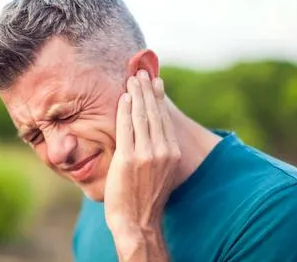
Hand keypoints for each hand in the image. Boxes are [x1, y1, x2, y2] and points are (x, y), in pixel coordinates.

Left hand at [104, 70, 180, 247]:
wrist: (138, 222)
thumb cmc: (146, 199)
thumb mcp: (161, 173)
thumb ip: (159, 153)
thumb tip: (154, 136)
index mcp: (172, 153)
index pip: (164, 119)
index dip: (158, 98)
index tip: (155, 82)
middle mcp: (163, 151)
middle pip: (154, 113)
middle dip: (147, 90)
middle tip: (141, 73)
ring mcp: (147, 154)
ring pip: (142, 116)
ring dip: (136, 94)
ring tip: (132, 79)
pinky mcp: (129, 158)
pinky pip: (126, 128)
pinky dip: (125, 110)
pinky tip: (124, 97)